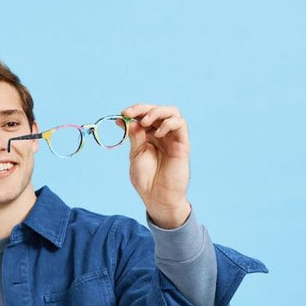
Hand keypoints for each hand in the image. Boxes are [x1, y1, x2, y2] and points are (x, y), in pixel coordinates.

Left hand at [121, 103, 191, 228]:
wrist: (157, 197)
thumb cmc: (146, 179)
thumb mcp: (136, 154)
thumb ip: (135, 136)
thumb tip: (126, 120)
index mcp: (149, 135)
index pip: (145, 114)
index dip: (135, 110)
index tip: (123, 113)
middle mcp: (162, 134)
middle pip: (158, 110)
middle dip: (143, 108)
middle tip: (130, 114)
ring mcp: (173, 138)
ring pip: (172, 112)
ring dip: (157, 112)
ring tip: (145, 123)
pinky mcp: (183, 144)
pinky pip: (180, 124)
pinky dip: (168, 123)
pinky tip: (157, 134)